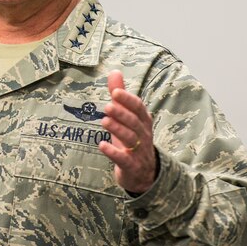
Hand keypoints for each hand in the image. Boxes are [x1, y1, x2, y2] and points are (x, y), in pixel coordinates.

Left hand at [99, 70, 157, 194]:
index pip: (138, 108)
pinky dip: (113, 152)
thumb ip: (120, 94)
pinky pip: (124, 159)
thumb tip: (114, 71)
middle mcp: (143, 135)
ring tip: (104, 121)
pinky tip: (102, 145)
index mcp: (143, 121)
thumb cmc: (133, 139)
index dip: (128, 100)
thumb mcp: (127, 116)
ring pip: (130, 139)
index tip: (116, 92)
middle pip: (134, 122)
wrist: (144, 174)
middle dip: (122, 114)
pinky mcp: (131, 166)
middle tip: (108, 106)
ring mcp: (139, 151)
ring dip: (118, 129)